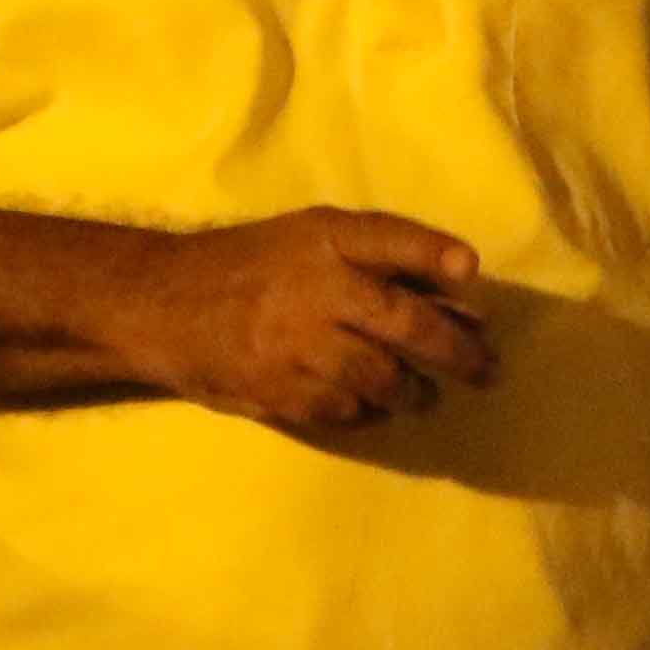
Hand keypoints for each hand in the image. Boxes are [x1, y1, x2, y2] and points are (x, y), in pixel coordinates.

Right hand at [111, 210, 496, 432]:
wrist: (164, 305)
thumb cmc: (252, 265)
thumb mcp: (308, 237)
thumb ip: (377, 257)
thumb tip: (458, 290)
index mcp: (323, 239)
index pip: (389, 239)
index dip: (433, 254)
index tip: (469, 271)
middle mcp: (315, 287)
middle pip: (405, 322)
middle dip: (456, 351)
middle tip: (485, 370)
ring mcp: (296, 344)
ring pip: (382, 377)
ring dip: (416, 392)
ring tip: (426, 396)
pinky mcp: (279, 390)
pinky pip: (345, 409)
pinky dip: (370, 412)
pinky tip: (376, 408)